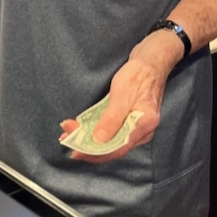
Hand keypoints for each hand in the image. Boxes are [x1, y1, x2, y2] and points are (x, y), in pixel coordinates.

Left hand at [59, 30, 179, 162]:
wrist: (150, 63)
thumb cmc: (138, 75)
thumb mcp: (122, 94)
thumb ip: (111, 119)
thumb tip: (98, 141)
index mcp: (144, 125)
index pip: (118, 148)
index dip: (96, 154)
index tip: (75, 152)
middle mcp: (143, 132)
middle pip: (114, 147)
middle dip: (89, 146)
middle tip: (66, 137)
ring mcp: (137, 128)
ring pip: (112, 141)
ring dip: (90, 140)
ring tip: (70, 134)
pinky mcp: (130, 122)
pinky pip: (113, 133)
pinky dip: (97, 132)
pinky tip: (83, 129)